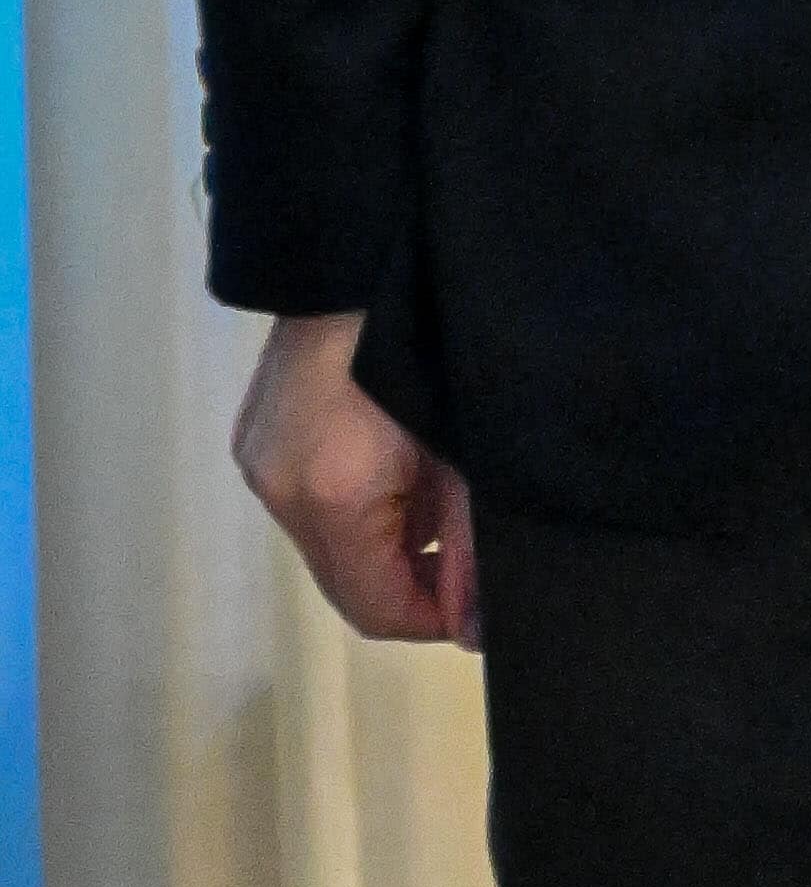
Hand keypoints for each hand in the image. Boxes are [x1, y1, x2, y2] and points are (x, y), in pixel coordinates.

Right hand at [235, 311, 479, 647]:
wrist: (359, 259)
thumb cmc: (433, 348)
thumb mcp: (465, 455)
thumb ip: (469, 546)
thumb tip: (472, 626)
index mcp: (333, 497)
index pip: (376, 608)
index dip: (432, 621)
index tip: (479, 612)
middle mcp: (280, 491)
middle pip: (347, 584)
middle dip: (410, 582)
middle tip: (467, 555)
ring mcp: (259, 463)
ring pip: (327, 546)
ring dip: (383, 542)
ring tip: (437, 495)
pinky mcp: (256, 439)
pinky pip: (308, 505)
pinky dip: (355, 507)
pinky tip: (396, 466)